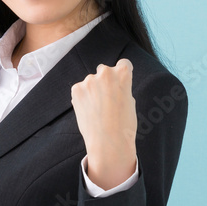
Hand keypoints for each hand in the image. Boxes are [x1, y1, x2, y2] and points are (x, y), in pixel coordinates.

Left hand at [70, 59, 137, 187]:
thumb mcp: (130, 101)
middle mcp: (105, 73)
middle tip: (107, 99)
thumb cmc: (124, 125)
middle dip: (105, 81)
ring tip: (98, 109)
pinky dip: (83, 98)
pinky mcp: (76, 89)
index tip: (120, 81)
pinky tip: (89, 111)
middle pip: (104, 70)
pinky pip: (80, 90)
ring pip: (91, 82)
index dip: (123, 73)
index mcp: (123, 74)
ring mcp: (89, 80)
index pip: (123, 64)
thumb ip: (122, 88)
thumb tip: (113, 84)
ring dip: (93, 90)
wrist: (107, 142)